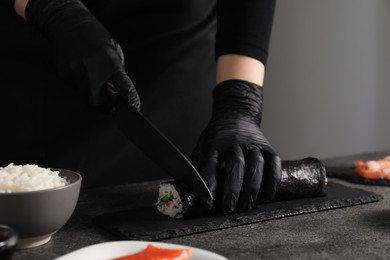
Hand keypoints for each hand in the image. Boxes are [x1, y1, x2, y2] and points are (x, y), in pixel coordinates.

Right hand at [25, 0, 139, 110]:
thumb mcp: (114, 50)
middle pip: (97, 101)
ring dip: (93, 95)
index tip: (135, 109)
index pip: (122, 84)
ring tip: (94, 78)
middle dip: (104, 105)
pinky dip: (82, 85)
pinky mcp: (64, 74)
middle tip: (110, 102)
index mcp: (109, 60)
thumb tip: (117, 93)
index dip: (129, 98)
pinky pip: (76, 88)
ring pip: (85, 97)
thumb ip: (117, 72)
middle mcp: (91, 68)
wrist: (67, 22)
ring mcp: (75, 72)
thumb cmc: (95, 36)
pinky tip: (81, 69)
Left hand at [191, 79, 280, 212]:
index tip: (208, 203)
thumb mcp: (202, 145)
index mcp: (214, 141)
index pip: (211, 163)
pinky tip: (266, 197)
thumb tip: (190, 189)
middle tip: (228, 208)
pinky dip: (272, 182)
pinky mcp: (268, 147)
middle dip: (233, 189)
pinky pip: (274, 164)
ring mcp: (253, 143)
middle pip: (236, 164)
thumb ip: (198, 165)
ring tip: (247, 206)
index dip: (209, 184)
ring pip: (257, 165)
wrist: (237, 113)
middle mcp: (235, 141)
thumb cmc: (216, 136)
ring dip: (252, 188)